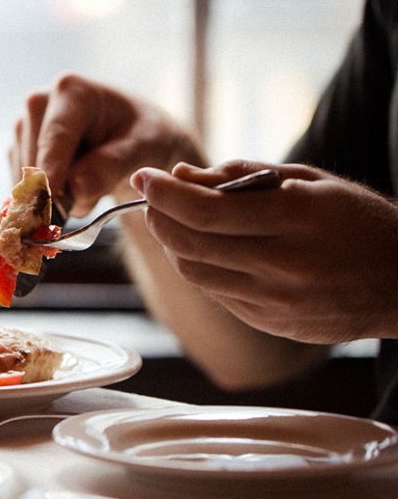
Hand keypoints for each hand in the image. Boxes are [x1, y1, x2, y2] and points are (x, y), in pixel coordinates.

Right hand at [10, 74, 204, 216]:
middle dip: (60, 190)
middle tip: (94, 199)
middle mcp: (39, 103)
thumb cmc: (145, 136)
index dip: (51, 170)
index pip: (55, 136)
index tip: (51, 201)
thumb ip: (113, 164)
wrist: (136, 140)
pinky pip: (22, 187)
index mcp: (72, 91)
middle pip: (35, 160)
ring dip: (54, 198)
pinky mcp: (18, 150)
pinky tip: (71, 189)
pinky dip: (45, 199)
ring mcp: (24, 127)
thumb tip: (77, 187)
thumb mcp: (144, 147)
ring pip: (25, 178)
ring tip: (90, 188)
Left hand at [132, 159, 397, 342]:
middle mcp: (281, 265)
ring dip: (171, 243)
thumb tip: (181, 175)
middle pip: (189, 244)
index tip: (143, 176)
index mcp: (294, 220)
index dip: (162, 193)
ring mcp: (274, 301)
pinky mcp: (270, 322)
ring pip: (194, 272)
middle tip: (150, 196)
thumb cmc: (357, 221)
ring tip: (172, 220)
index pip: (204, 211)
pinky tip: (203, 247)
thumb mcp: (309, 182)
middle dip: (158, 216)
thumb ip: (242, 176)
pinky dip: (198, 266)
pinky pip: (215, 292)